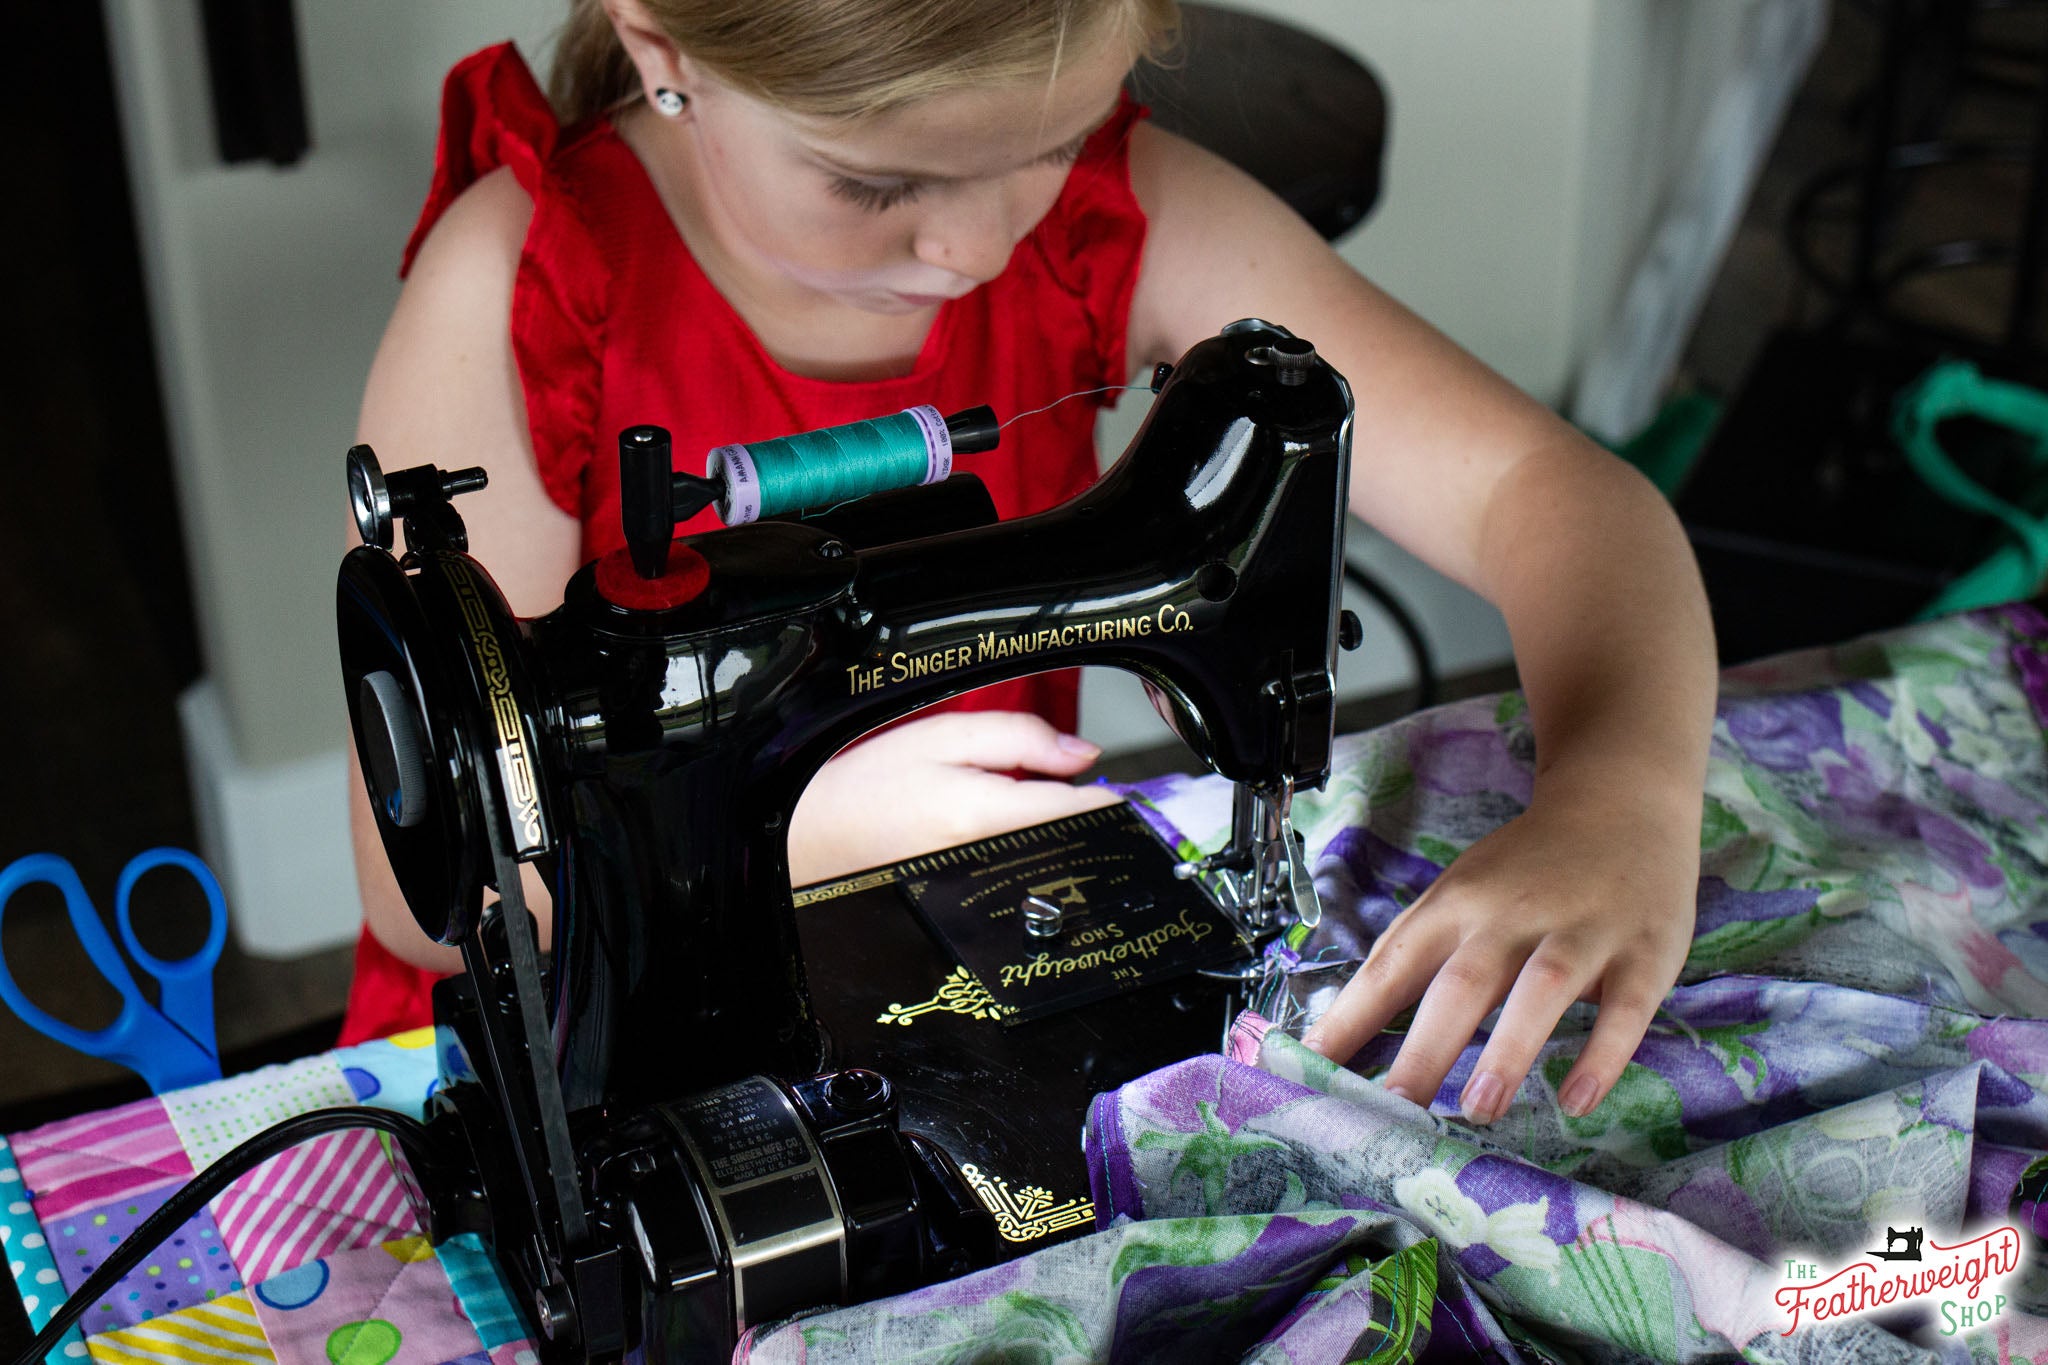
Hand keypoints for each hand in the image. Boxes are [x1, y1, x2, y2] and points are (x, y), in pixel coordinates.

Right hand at [788, 711, 1121, 885]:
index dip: (1115, 798)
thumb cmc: (867, 789)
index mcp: (986, 815)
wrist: (816, 838)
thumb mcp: (942, 738)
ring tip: (1049, 812)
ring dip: (1067, 840)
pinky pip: (1027, 880)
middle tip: (1083, 792)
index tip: (1127, 788)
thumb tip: (1084, 755)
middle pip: (1077, 845)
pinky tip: (1020, 837)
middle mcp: (990, 863)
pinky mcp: (976, 903)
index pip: (1086, 813)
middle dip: (1090, 818)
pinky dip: (1038, 857)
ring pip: (1055, 866)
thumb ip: (1020, 738)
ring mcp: (984, 891)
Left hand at [1300, 788, 1696, 1124]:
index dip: (1354, 1014)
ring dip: (1509, 1050)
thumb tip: (1343, 1022)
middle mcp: (1514, 915)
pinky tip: (1577, 1100)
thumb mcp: (1458, 891)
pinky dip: (1602, 1055)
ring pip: (1541, 989)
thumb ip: (1409, 951)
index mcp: (1458, 903)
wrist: (1622, 803)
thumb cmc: (1527, 866)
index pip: (1394, 962)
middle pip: (1464, 980)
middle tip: (1396, 1105)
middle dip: (1427, 1045)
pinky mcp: (1642, 954)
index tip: (1317, 1065)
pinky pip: (1624, 1009)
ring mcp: (1581, 933)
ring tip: (1479, 1109)